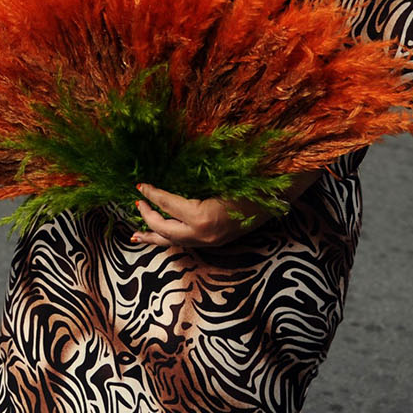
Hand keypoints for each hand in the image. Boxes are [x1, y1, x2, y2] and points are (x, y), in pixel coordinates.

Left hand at [130, 183, 266, 250]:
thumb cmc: (249, 182)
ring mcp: (209, 242)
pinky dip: (169, 239)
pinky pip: (184, 243)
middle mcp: (203, 234)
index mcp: (202, 216)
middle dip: (147, 217)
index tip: (140, 185)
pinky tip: (162, 236)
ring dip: (153, 237)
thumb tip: (168, 170)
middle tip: (136, 203)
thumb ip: (192, 177)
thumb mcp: (219, 177)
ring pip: (173, 243)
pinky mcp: (213, 243)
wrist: (276, 200)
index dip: (151, 194)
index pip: (167, 204)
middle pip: (164, 229)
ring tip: (136, 237)